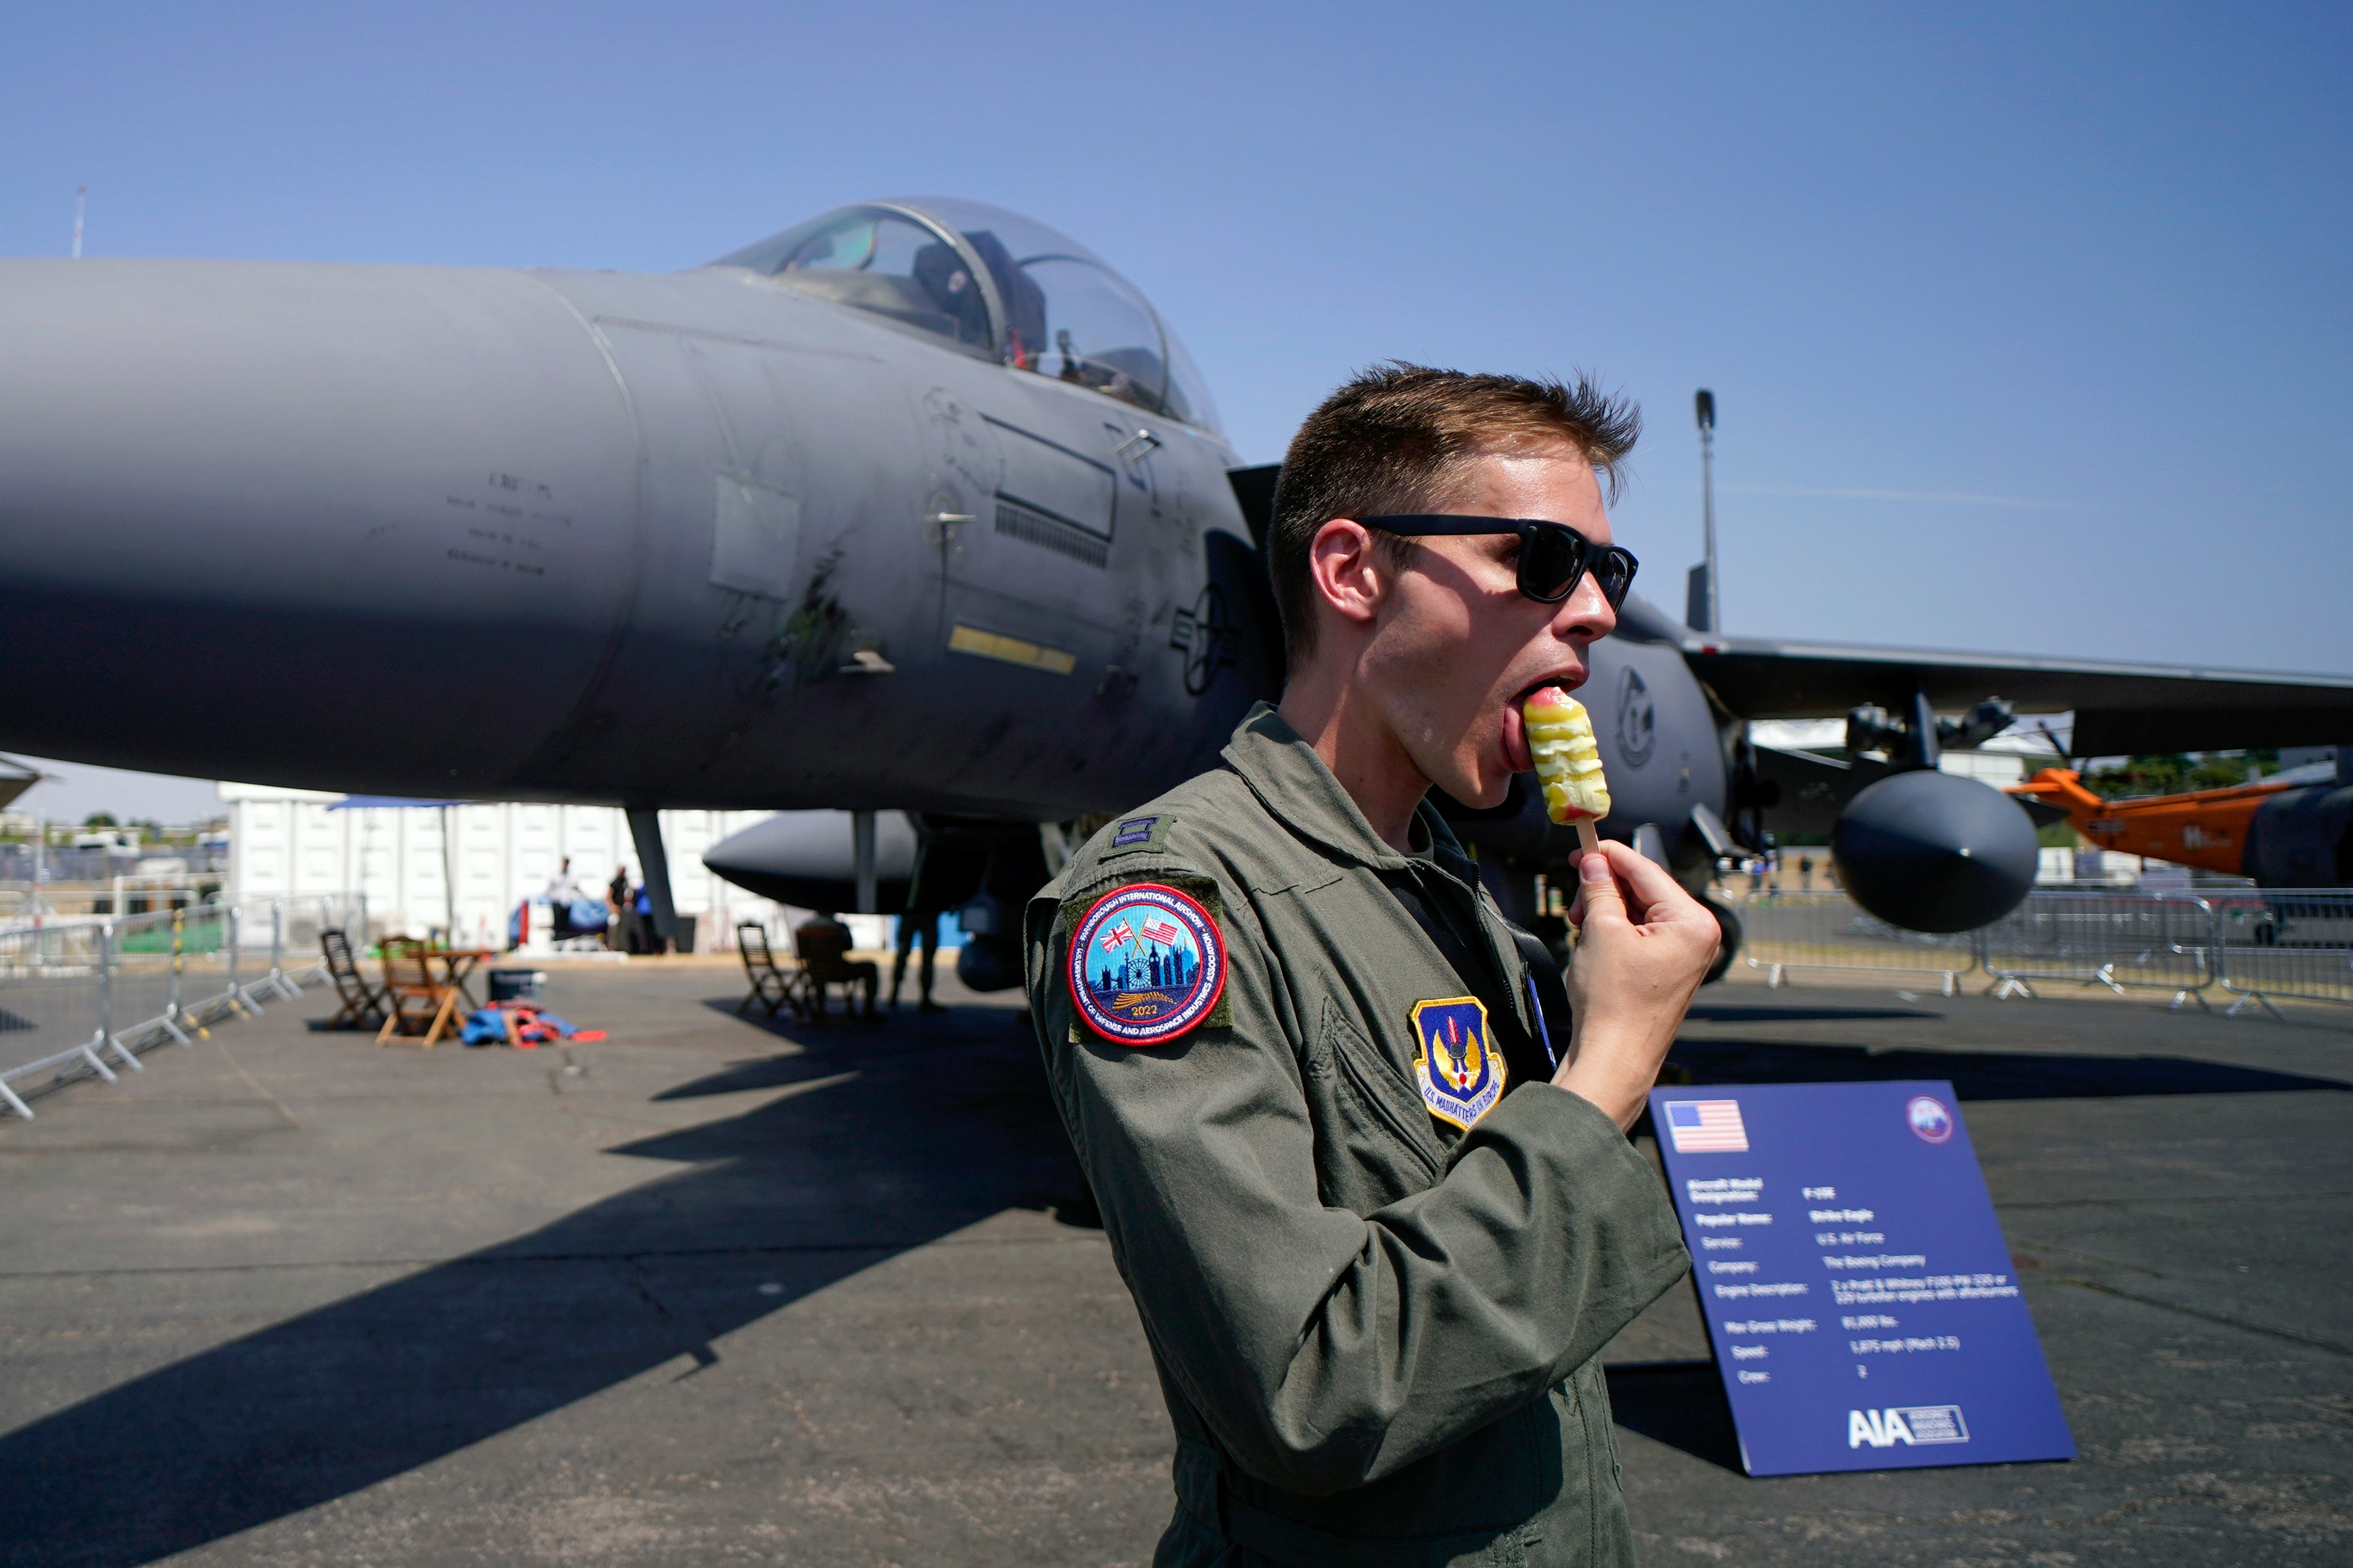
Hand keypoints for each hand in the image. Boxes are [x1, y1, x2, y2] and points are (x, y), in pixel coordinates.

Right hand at [1552, 840, 1718, 1128]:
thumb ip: (1600, 888)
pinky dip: (1616, 930)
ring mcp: (1686, 955)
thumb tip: (1594, 862)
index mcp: (1692, 922)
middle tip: (1576, 894)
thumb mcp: (1600, 931)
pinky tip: (1593, 940)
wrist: (1614, 1057)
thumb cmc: (1613, 1004)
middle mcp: (1698, 936)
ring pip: (1641, 911)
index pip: (1647, 871)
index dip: (1611, 855)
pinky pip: (1643, 934)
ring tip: (1581, 926)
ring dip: (1608, 911)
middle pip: (1646, 890)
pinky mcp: (1670, 970)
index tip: (1585, 844)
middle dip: (1606, 888)